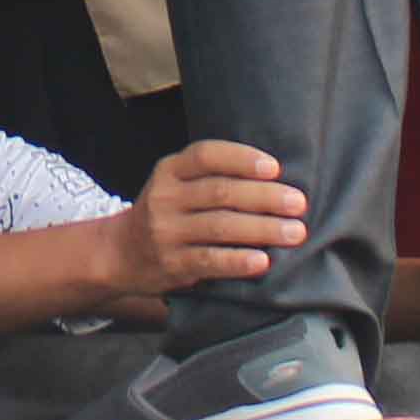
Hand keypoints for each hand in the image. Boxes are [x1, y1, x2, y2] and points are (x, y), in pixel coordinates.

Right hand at [111, 145, 310, 294]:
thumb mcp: (176, 186)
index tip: (275, 168)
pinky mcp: (171, 264)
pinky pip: (210, 261)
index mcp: (169, 170)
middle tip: (299, 204)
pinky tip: (263, 261)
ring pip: (220, 226)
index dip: (241, 159)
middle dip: (265, 197)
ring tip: (295, 233)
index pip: (205, 155)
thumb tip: (276, 179)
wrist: (121, 253)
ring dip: (263, 229)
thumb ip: (211, 177)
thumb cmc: (167, 215)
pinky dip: (238, 261)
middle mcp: (164, 197)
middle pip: (220, 192)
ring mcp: (166, 231)